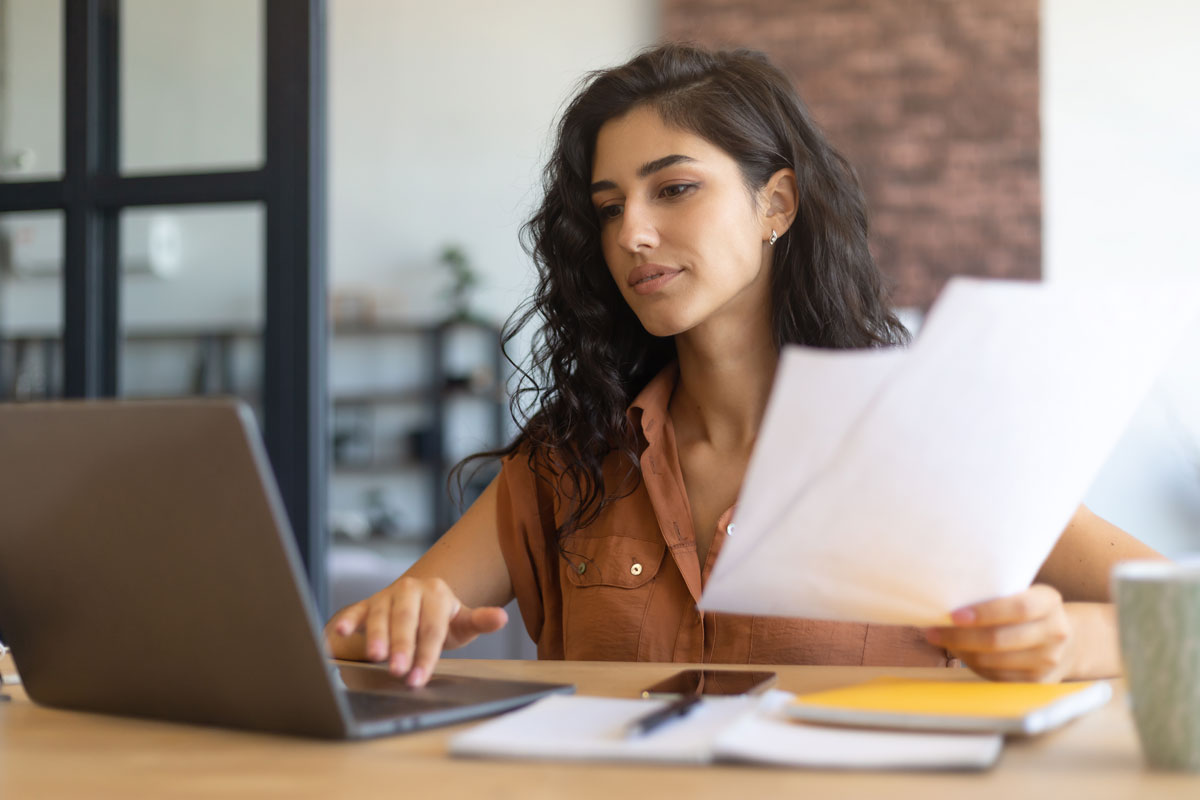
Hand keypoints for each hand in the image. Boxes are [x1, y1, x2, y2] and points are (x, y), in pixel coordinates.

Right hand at [324, 576, 507, 686]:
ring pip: (381, 615)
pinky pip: (356, 610)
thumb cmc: (441, 620)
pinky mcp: (367, 602)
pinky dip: (348, 620)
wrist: (418, 605)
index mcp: (437, 593)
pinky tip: (339, 631)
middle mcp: (411, 589)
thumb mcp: (462, 622)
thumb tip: (502, 618)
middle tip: (398, 671)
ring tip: (375, 657)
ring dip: (377, 635)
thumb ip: (480, 621)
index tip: (419, 678)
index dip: (426, 654)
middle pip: (406, 619)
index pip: (432, 627)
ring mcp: (387, 594)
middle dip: (402, 646)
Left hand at [923, 584, 1075, 681]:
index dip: (985, 613)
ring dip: (962, 652)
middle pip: (1000, 639)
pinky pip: (997, 676)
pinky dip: (973, 665)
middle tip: (933, 632)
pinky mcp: (1038, 682)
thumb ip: (997, 593)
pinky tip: (960, 654)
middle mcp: (1054, 632)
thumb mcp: (1024, 593)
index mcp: (1049, 602)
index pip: (1019, 608)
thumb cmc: (1029, 611)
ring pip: (994, 661)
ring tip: (941, 641)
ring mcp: (1048, 660)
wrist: (1068, 642)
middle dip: (961, 637)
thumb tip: (948, 596)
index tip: (954, 615)